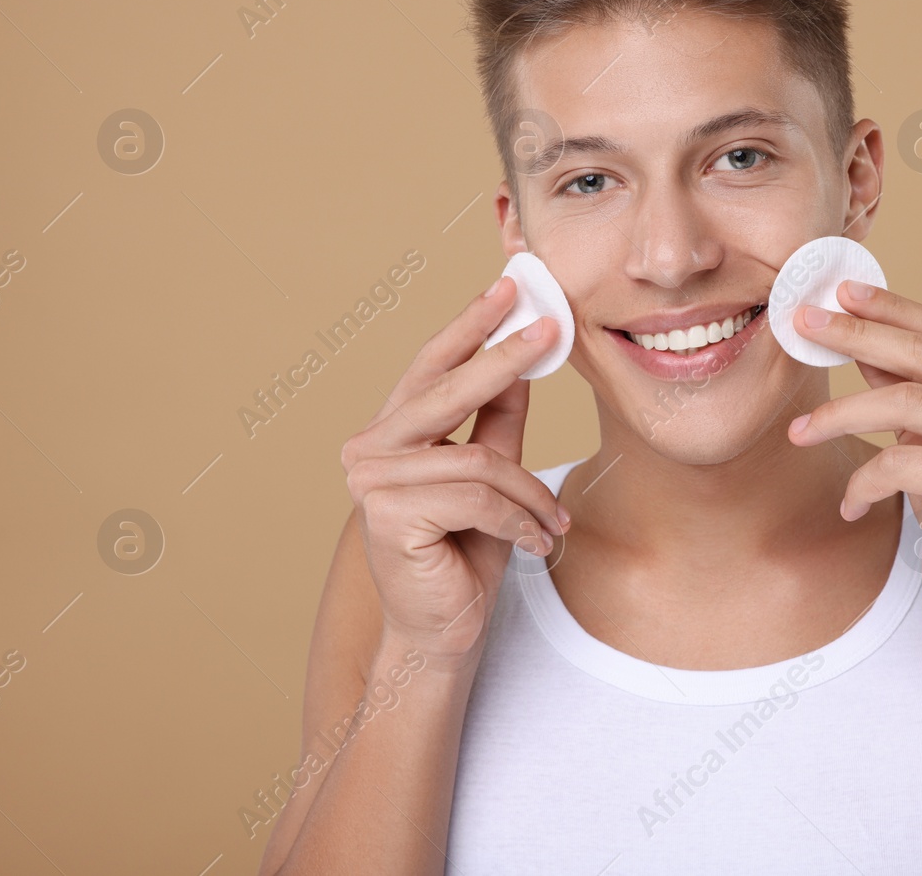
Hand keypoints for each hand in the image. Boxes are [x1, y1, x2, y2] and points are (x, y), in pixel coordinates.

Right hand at [339, 276, 567, 665]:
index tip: (508, 288)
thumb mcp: (493, 474)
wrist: (445, 633)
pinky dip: (517, 520)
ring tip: (552, 522)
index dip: (469, 325)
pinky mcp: (386, 515)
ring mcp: (370, 481)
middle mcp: (368, 448)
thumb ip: (500, 419)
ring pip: (477, 459)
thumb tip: (525, 355)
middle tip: (551, 327)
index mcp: (390, 432)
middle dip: (504, 358)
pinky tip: (533, 543)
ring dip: (528, 494)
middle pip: (448, 392)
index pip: (430, 365)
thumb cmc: (464, 553)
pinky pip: (476, 497)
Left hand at [785, 280, 921, 619]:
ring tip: (799, 432)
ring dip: (840, 415)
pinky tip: (850, 505)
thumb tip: (858, 334)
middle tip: (805, 325)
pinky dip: (863, 484)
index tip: (840, 293)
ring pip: (903, 403)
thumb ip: (908, 384)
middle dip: (857, 336)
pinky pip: (898, 463)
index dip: (892, 308)